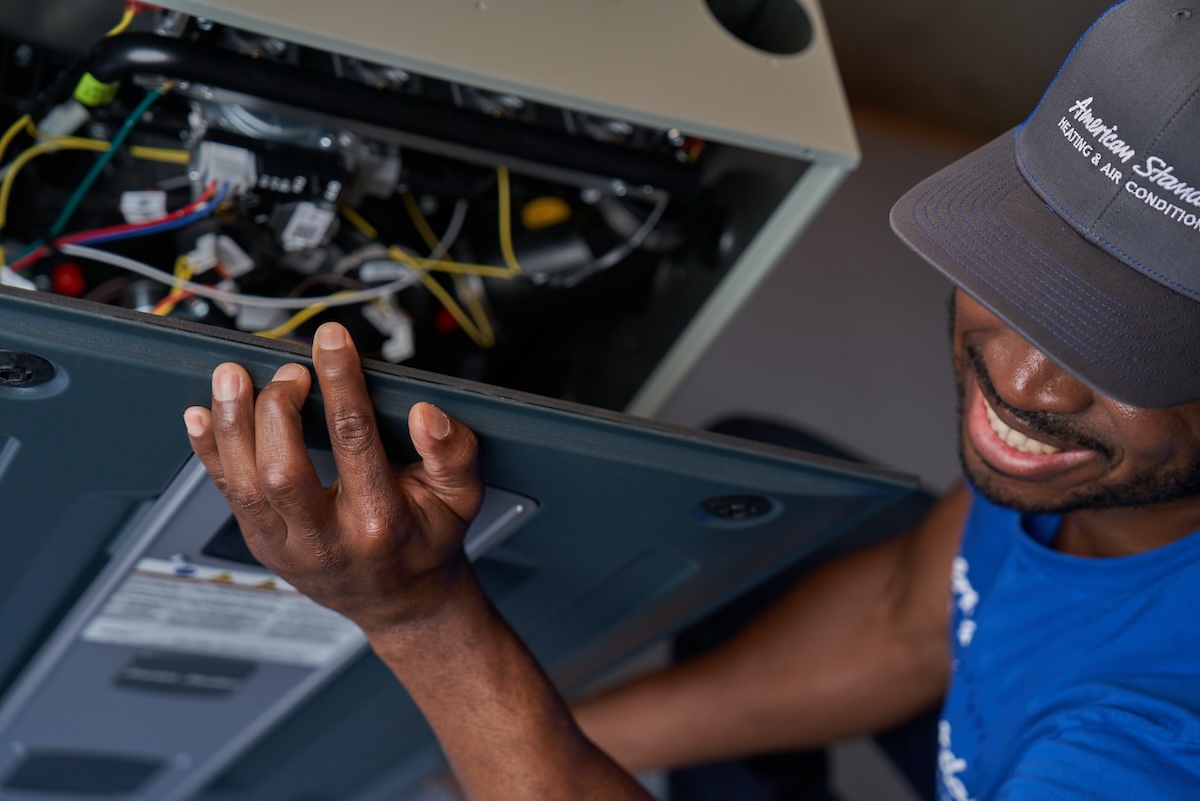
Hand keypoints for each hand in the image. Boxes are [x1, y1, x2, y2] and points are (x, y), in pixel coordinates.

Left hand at [182, 322, 483, 635]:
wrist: (401, 601)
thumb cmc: (427, 542)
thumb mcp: (462, 499)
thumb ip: (454, 453)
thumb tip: (427, 415)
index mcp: (380, 524)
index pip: (354, 441)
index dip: (340, 383)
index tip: (331, 341)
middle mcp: (328, 541)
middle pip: (283, 471)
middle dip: (277, 409)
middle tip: (290, 371)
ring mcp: (287, 546)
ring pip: (243, 484)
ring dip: (231, 424)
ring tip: (232, 376)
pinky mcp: (263, 543)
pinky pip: (226, 494)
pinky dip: (208, 450)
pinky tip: (201, 414)